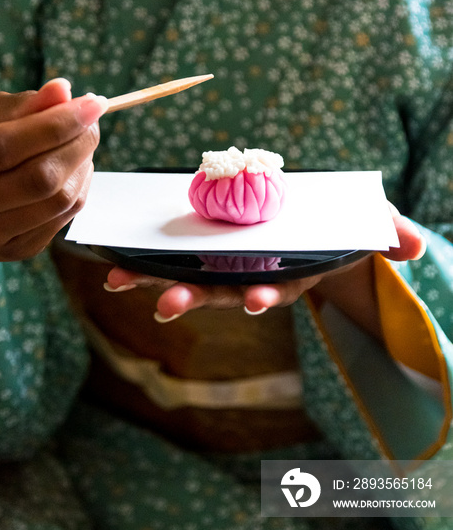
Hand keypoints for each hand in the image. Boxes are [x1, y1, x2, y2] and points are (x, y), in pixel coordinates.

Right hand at [0, 78, 106, 260]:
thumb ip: (23, 106)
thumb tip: (63, 91)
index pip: (7, 148)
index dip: (56, 123)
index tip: (92, 103)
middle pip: (40, 179)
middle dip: (78, 145)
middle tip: (91, 122)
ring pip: (59, 201)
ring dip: (83, 166)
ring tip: (81, 142)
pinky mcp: (19, 249)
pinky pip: (65, 217)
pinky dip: (80, 186)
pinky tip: (75, 168)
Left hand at [105, 204, 425, 330]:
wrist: (308, 223)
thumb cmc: (338, 227)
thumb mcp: (367, 226)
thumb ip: (388, 233)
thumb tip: (415, 246)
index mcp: (288, 272)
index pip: (278, 289)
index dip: (266, 296)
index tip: (255, 301)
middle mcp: (252, 274)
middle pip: (221, 290)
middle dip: (194, 298)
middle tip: (163, 306)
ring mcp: (226, 263)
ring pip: (189, 276)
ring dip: (155, 281)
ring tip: (119, 281)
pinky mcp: (207, 244)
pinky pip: (176, 253)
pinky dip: (148, 258)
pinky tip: (114, 260)